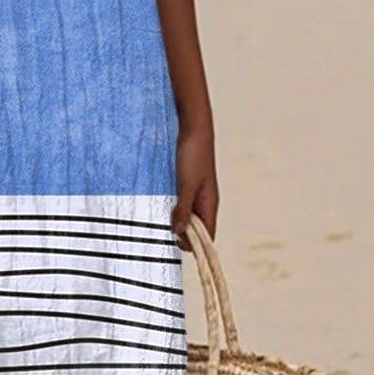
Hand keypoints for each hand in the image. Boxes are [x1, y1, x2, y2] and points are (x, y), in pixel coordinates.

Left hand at [171, 122, 218, 249]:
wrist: (193, 130)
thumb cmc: (194, 156)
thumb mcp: (186, 186)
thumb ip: (183, 210)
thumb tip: (180, 232)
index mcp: (210, 204)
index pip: (208, 235)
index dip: (194, 244)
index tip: (177, 243)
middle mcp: (205, 202)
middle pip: (197, 229)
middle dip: (183, 233)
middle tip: (167, 228)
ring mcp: (196, 194)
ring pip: (188, 217)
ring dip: (177, 220)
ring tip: (164, 217)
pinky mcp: (187, 186)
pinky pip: (182, 204)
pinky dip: (174, 208)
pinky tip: (164, 206)